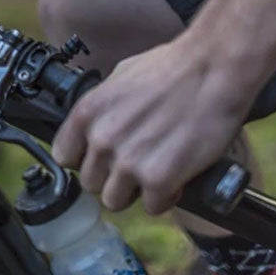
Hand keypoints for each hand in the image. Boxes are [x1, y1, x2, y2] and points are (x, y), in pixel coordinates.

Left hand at [52, 37, 253, 214]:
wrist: (212, 70)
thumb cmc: (171, 68)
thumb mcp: (120, 77)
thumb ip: (103, 106)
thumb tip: (98, 122)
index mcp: (87, 112)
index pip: (64, 156)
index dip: (83, 159)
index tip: (97, 159)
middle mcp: (101, 139)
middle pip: (90, 182)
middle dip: (111, 176)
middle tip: (134, 164)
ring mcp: (128, 162)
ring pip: (114, 200)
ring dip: (134, 191)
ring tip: (154, 171)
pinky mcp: (159, 180)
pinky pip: (152, 206)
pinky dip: (165, 196)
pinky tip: (175, 176)